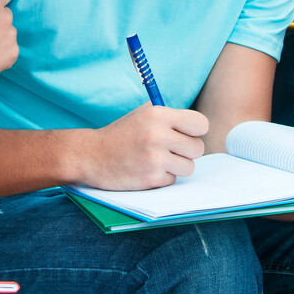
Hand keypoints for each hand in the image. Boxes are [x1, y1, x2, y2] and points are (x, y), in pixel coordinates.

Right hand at [79, 103, 208, 190]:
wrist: (92, 155)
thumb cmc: (122, 134)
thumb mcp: (143, 114)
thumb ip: (170, 116)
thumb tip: (197, 125)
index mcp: (158, 114)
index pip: (200, 124)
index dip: (196, 131)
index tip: (188, 134)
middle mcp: (158, 135)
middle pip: (198, 148)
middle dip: (187, 151)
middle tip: (172, 150)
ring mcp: (155, 158)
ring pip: (189, 167)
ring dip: (177, 166)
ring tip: (159, 159)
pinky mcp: (151, 178)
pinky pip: (173, 179)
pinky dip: (163, 177)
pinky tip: (147, 169)